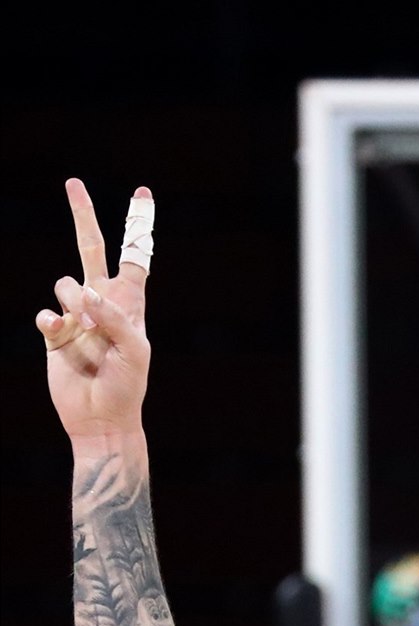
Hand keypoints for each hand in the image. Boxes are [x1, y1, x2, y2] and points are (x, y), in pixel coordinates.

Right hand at [36, 178, 151, 440]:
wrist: (100, 418)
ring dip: (74, 303)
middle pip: (91, 249)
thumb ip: (114, 318)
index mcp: (130, 303)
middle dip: (83, 216)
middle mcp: (102, 303)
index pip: (135, 257)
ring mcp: (77, 316)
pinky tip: (60, 336)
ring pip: (65, 283)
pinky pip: (46, 313)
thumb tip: (85, 292)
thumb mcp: (135, 352)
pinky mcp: (54, 333)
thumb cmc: (127, 386)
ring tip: (86, 334)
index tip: (142, 194)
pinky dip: (52, 322)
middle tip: (73, 183)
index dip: (138, 227)